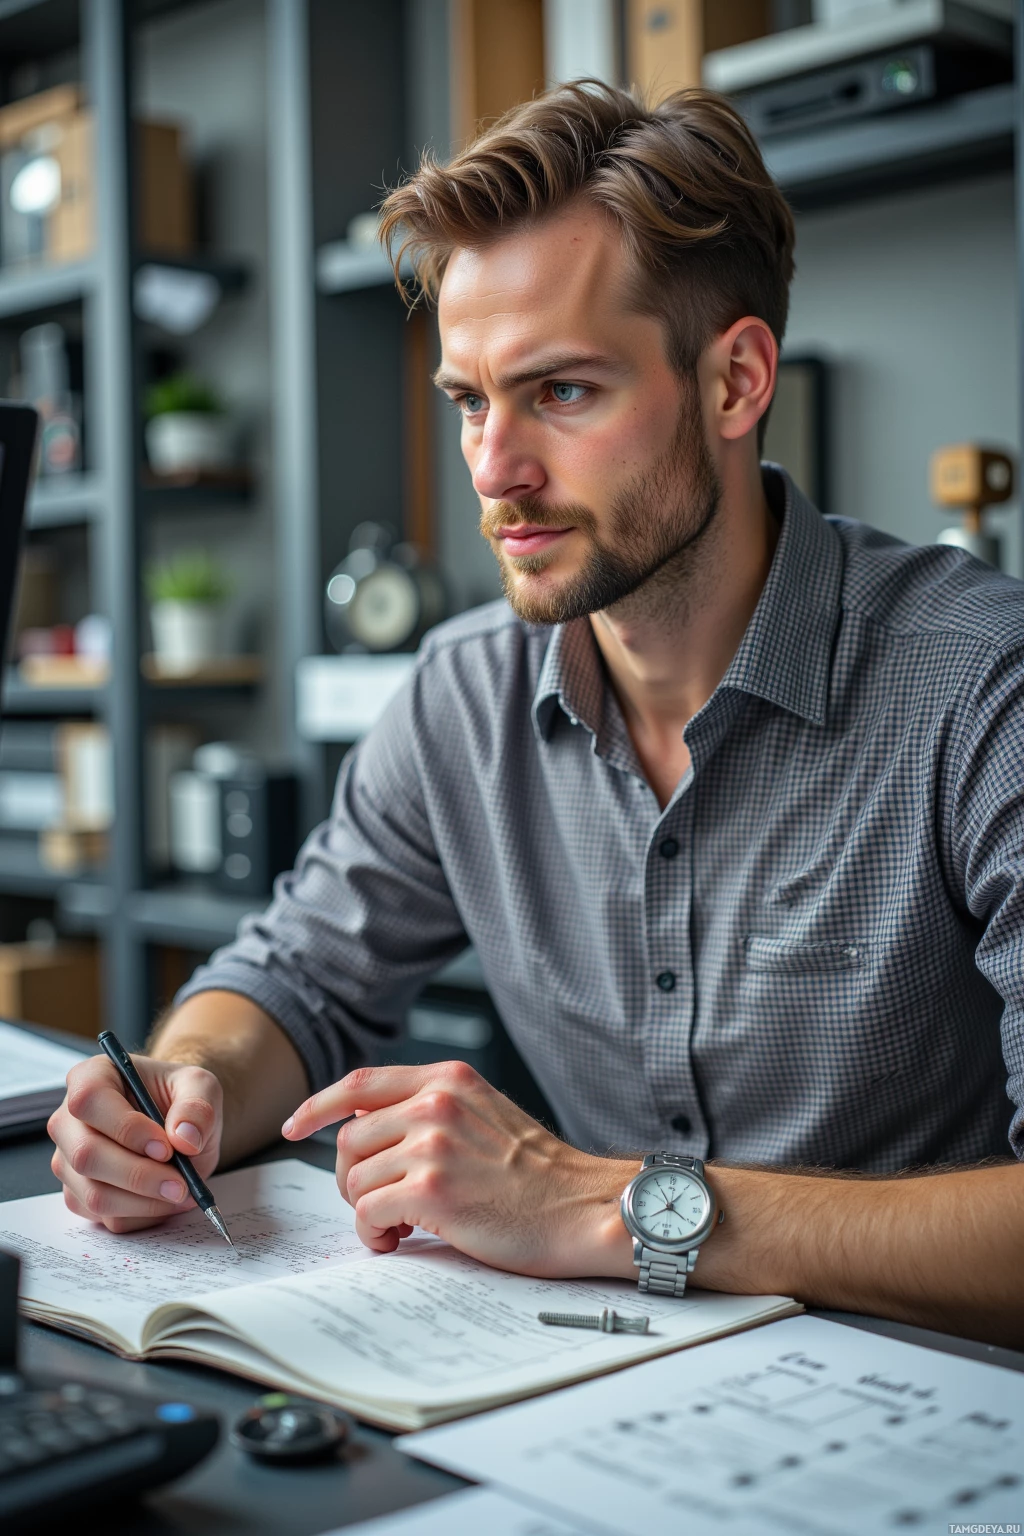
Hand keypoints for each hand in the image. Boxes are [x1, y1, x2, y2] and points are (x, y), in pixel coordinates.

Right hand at [48, 1053, 222, 1233]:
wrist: (178, 1125)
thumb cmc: (180, 1098)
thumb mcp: (201, 1087)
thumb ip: (197, 1106)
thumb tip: (185, 1138)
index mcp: (91, 1077)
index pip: (90, 1100)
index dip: (126, 1128)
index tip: (166, 1147)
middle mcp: (69, 1120)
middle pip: (85, 1155)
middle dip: (139, 1176)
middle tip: (181, 1184)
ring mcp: (69, 1161)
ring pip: (94, 1194)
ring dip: (143, 1202)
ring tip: (182, 1192)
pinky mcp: (79, 1194)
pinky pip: (105, 1217)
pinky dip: (142, 1215)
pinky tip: (169, 1201)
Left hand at [282, 1060, 637, 1277]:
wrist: (582, 1207)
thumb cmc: (538, 1174)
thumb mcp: (484, 1114)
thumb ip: (432, 1108)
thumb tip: (367, 1123)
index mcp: (449, 1079)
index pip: (360, 1083)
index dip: (319, 1105)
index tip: (296, 1125)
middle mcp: (437, 1103)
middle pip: (350, 1138)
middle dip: (352, 1178)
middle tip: (380, 1204)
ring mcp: (433, 1144)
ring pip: (355, 1178)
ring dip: (366, 1211)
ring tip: (401, 1225)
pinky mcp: (432, 1190)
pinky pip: (367, 1213)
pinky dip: (374, 1233)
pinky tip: (400, 1239)